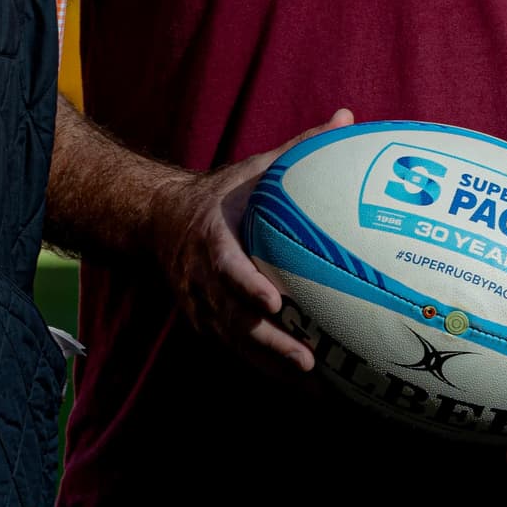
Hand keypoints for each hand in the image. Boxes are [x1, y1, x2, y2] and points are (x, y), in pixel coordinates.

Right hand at [146, 110, 349, 376]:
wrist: (158, 221)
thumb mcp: (254, 169)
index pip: (226, 266)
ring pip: (236, 345)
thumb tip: (347, 116)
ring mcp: (201, 308)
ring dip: (273, 368)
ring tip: (317, 387)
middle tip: (307, 360)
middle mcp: (201, 280)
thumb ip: (299, 147)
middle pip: (232, 319)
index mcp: (211, 239)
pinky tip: (308, 389)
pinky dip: (269, 372)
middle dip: (269, 345)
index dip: (246, 286)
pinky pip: (238, 353)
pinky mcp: (206, 326)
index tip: (274, 302)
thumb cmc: (220, 194)